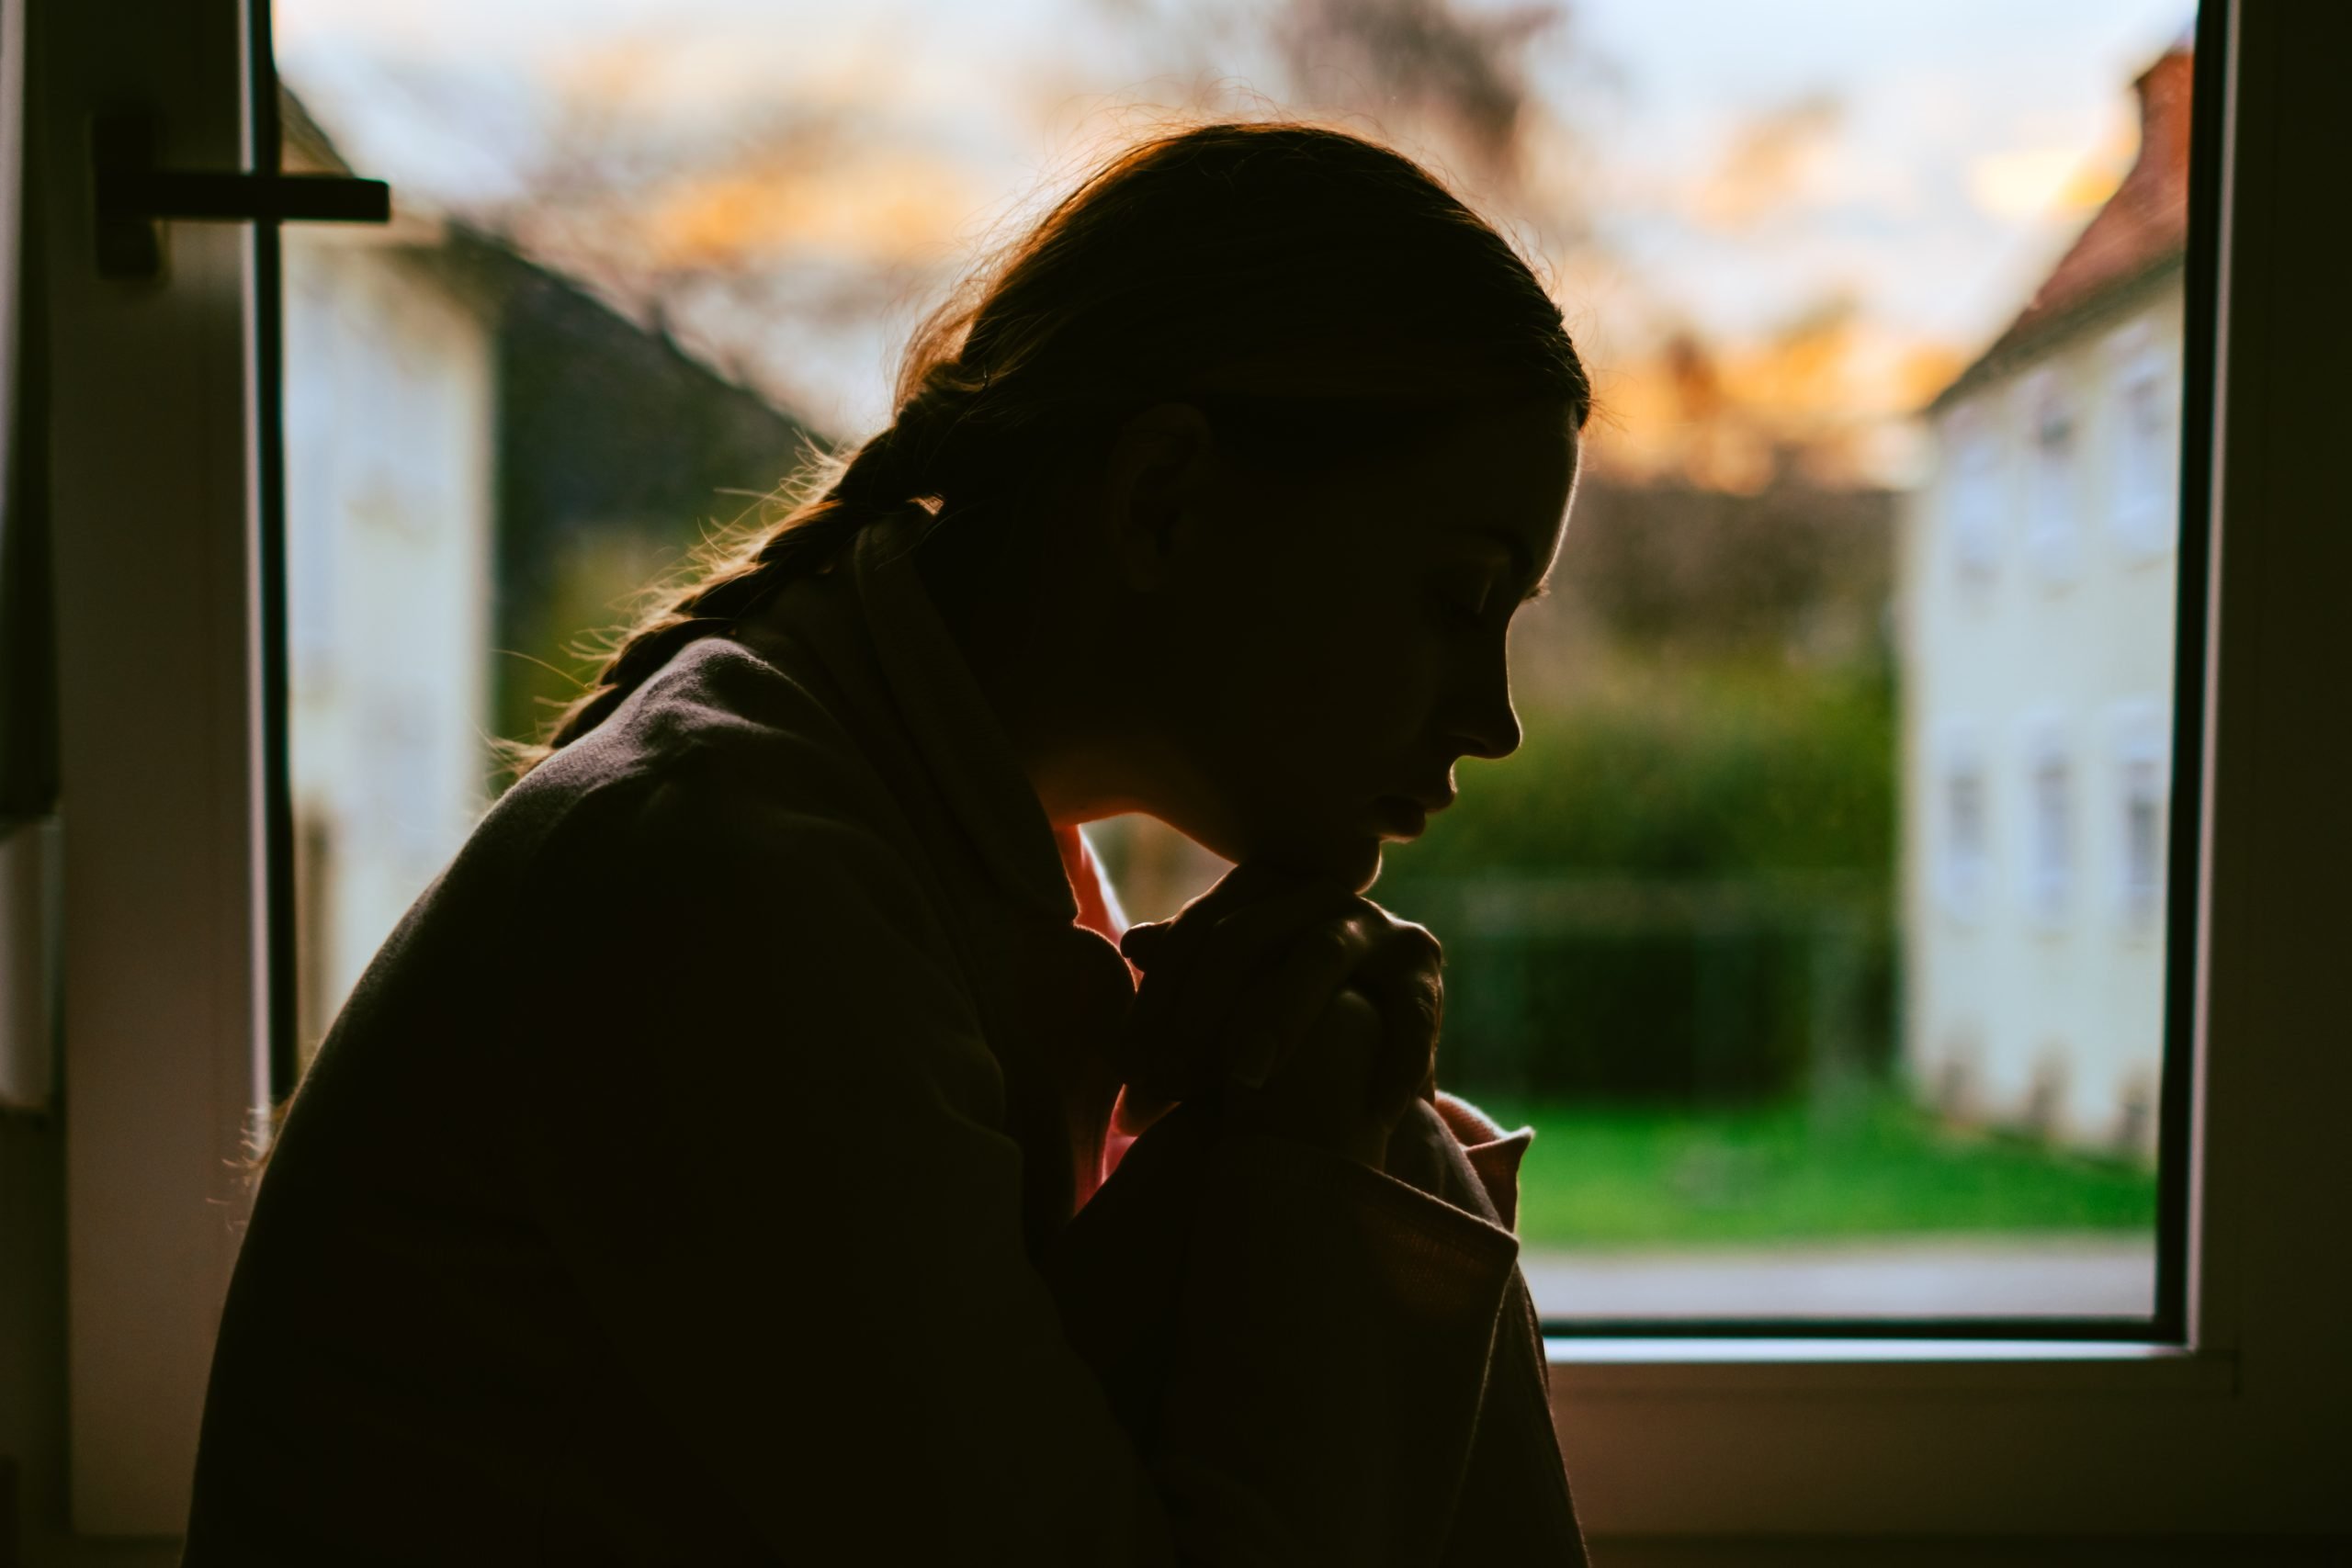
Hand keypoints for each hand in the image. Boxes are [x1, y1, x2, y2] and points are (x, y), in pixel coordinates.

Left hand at [1113, 863, 1443, 1163]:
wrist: (1378, 1031)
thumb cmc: (1285, 1014)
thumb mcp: (1230, 993)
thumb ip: (1184, 972)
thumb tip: (1131, 946)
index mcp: (1260, 889)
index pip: (1193, 933)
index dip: (1156, 1001)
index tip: (1128, 1072)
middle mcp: (1314, 895)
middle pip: (1241, 937)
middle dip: (1196, 1014)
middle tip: (1166, 1085)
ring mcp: (1372, 923)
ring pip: (1317, 956)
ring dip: (1275, 1019)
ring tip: (1243, 1086)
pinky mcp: (1422, 962)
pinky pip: (1408, 1010)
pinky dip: (1393, 1061)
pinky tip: (1372, 1113)